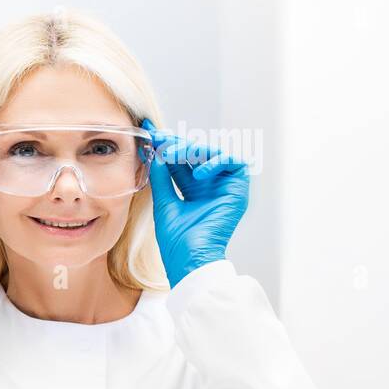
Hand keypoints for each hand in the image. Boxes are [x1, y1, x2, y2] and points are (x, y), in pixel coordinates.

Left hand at [142, 119, 250, 288]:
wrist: (189, 257)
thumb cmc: (176, 238)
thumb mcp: (163, 201)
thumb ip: (161, 177)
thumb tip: (156, 153)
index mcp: (192, 188)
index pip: (180, 160)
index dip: (166, 145)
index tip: (150, 131)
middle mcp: (209, 185)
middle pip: (195, 154)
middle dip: (176, 143)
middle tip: (158, 137)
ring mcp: (223, 186)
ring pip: (212, 153)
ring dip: (191, 150)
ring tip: (172, 155)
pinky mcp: (238, 190)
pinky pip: (233, 163)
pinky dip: (215, 162)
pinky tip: (197, 174)